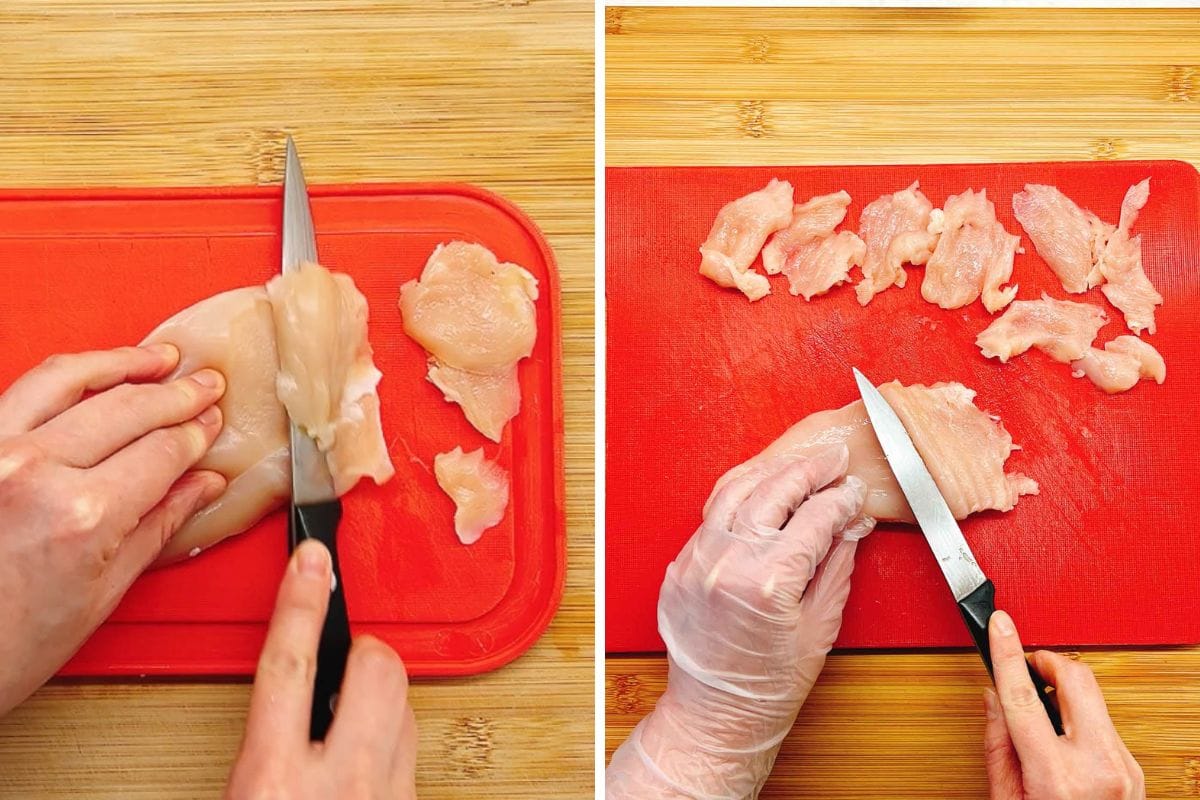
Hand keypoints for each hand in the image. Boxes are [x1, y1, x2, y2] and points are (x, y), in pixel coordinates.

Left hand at [0, 346, 225, 714]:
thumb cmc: (2, 647)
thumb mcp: (101, 595)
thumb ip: (158, 528)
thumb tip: (199, 489)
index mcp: (82, 515)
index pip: (162, 452)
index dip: (196, 434)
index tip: (211, 425)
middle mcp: (34, 473)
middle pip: (127, 408)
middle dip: (177, 394)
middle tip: (205, 385)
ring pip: (70, 379)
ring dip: (123, 363)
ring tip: (159, 359)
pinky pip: (25, 390)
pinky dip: (67, 374)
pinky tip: (94, 373)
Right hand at [226, 540, 417, 799]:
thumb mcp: (241, 797)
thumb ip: (261, 746)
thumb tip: (278, 704)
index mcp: (273, 781)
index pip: (290, 666)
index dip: (300, 604)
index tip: (310, 560)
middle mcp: (339, 783)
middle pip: (374, 669)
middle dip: (362, 651)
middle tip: (338, 667)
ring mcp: (384, 794)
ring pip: (404, 702)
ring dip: (380, 696)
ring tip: (348, 718)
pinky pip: (413, 745)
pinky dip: (392, 736)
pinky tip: (367, 754)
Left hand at [607, 445, 872, 798]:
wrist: (716, 714)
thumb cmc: (768, 685)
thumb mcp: (819, 627)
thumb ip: (835, 567)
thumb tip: (851, 524)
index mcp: (766, 582)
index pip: (814, 517)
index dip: (840, 498)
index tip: (854, 490)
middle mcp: (726, 563)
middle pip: (773, 491)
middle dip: (809, 470)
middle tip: (832, 460)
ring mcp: (697, 561)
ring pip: (735, 492)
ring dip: (771, 471)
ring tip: (799, 464)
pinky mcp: (681, 565)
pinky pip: (710, 515)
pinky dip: (739, 495)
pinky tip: (761, 488)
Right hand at [984, 610, 1144, 799]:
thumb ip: (998, 745)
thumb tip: (994, 697)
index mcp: (1057, 776)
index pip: (1024, 696)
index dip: (1007, 653)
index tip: (1000, 626)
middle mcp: (1098, 767)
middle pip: (1076, 678)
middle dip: (1047, 661)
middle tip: (1025, 664)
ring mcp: (1123, 767)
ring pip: (1093, 696)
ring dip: (1063, 693)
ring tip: (1040, 713)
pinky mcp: (1134, 769)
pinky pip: (1104, 723)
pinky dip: (1079, 717)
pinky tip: (1062, 736)